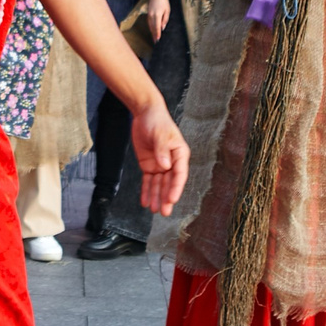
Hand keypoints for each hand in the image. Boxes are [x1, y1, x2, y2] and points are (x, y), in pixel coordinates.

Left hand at [129, 99, 189, 216]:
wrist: (145, 114)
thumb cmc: (157, 121)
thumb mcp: (160, 134)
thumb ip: (162, 150)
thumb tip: (165, 166)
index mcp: (180, 154)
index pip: (179, 174)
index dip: (176, 188)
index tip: (172, 199)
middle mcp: (172, 162)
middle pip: (170, 183)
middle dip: (166, 197)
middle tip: (164, 212)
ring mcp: (160, 165)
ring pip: (159, 185)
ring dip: (157, 197)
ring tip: (154, 210)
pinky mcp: (149, 165)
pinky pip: (148, 181)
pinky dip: (147, 191)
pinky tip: (145, 202)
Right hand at [144, 0, 171, 40]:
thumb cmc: (164, 2)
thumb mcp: (167, 10)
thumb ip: (165, 20)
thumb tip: (163, 28)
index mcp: (157, 15)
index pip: (157, 27)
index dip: (157, 34)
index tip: (158, 40)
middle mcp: (151, 16)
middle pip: (152, 28)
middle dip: (154, 35)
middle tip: (156, 42)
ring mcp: (149, 15)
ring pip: (150, 26)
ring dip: (152, 32)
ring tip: (154, 38)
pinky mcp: (148, 14)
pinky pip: (149, 23)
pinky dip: (151, 28)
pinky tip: (152, 31)